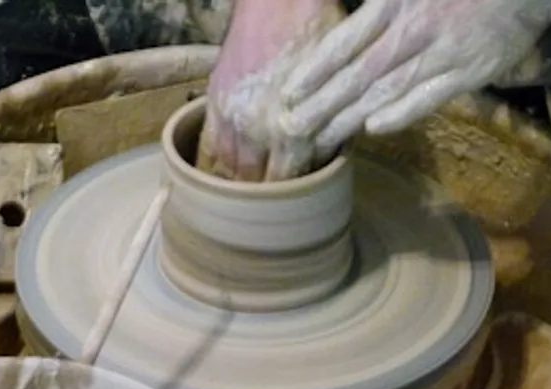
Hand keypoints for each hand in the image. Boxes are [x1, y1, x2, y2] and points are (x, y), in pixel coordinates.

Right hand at [196, 0, 345, 181]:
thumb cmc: (320, 32)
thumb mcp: (340, 84)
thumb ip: (335, 125)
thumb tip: (333, 156)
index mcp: (290, 132)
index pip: (287, 184)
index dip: (294, 193)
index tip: (302, 194)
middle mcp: (254, 131)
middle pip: (255, 184)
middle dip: (267, 190)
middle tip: (280, 193)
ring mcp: (230, 115)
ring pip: (228, 168)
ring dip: (241, 177)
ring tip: (256, 178)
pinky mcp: (214, 98)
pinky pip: (210, 143)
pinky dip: (220, 157)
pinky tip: (233, 160)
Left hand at [280, 0, 550, 156]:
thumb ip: (378, 6)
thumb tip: (350, 28)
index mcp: (393, 2)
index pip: (344, 42)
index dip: (315, 70)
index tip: (289, 94)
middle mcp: (412, 28)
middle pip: (357, 73)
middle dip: (321, 103)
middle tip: (292, 129)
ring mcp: (440, 52)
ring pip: (386, 90)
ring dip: (350, 116)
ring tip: (321, 139)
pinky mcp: (469, 72)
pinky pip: (429, 96)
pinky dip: (402, 112)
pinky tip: (374, 128)